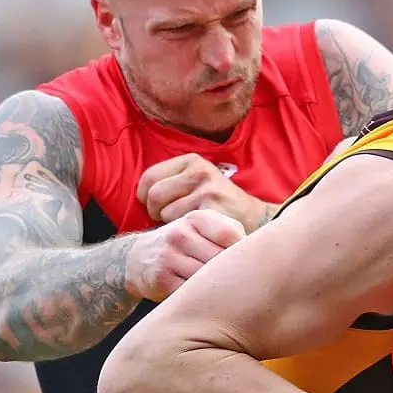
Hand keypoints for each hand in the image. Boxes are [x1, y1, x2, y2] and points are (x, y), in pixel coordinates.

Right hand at [125, 209, 244, 301]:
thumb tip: (264, 249)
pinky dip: (203, 298)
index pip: (229, 234)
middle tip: (243, 282)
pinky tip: (208, 299)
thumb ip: (228, 232)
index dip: (243, 250)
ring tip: (228, 292)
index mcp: (197, 218)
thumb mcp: (201, 227)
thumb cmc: (184, 243)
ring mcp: (169, 257)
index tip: (248, 261)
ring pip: (207, 278)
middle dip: (232, 272)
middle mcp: (180, 234)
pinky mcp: (161, 280)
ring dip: (220, 287)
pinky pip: (192, 293)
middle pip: (220, 259)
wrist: (137, 257)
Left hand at [137, 154, 271, 231]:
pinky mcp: (212, 209)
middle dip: (154, 212)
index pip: (149, 177)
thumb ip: (172, 182)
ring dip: (170, 224)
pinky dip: (183, 231)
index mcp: (191, 161)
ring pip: (165, 212)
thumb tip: (139, 195)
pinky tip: (194, 231)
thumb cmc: (218, 205)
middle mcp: (199, 171)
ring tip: (186, 224)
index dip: (144, 197)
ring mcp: (207, 189)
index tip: (154, 207)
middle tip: (166, 220)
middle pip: (154, 194)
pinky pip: (180, 224)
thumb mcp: (198, 183)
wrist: (254, 219)